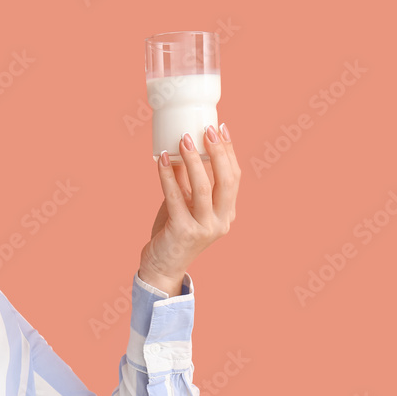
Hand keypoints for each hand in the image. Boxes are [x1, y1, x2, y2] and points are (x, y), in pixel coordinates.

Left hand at [138, 123, 240, 294]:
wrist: (162, 266)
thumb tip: (182, 147)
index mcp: (227, 213)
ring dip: (192, 159)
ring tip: (183, 139)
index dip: (229, 152)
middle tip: (205, 129)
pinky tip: (162, 160)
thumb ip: (187, 182)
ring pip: (203, 187)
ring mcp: (204, 228)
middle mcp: (221, 221)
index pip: (234, 177)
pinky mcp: (183, 231)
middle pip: (226, 180)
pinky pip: (176, 196)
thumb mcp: (185, 204)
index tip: (221, 129)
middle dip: (218, 151)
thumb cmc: (173, 232)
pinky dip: (168, 175)